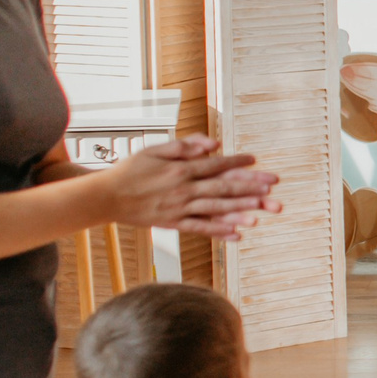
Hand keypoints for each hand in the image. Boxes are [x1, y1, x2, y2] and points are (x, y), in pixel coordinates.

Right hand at [102, 136, 282, 239]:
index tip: (255, 160)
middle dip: (249, 188)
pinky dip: (219, 231)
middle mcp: (182, 189)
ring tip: (262, 210)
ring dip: (240, 209)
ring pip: (215, 209)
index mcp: (179, 169)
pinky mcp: (172, 222)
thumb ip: (184, 145)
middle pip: (222, 188)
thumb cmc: (129, 170)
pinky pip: (200, 228)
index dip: (236, 163)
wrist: (104, 196)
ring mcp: (178, 208)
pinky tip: (238, 233)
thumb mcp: (154, 149)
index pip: (214, 165)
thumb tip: (213, 144)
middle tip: (272, 188)